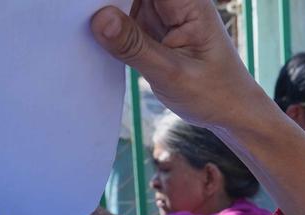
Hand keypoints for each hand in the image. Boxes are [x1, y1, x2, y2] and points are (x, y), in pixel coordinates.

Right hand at [89, 1, 265, 129]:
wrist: (232, 112)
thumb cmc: (215, 94)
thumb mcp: (172, 74)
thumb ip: (135, 46)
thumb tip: (99, 18)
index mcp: (188, 1)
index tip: (91, 4)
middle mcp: (174, 1)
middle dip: (104, 2)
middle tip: (72, 13)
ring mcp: (160, 12)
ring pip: (120, 0)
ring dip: (100, 10)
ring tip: (74, 22)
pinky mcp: (150, 27)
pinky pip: (121, 18)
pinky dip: (106, 25)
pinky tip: (88, 33)